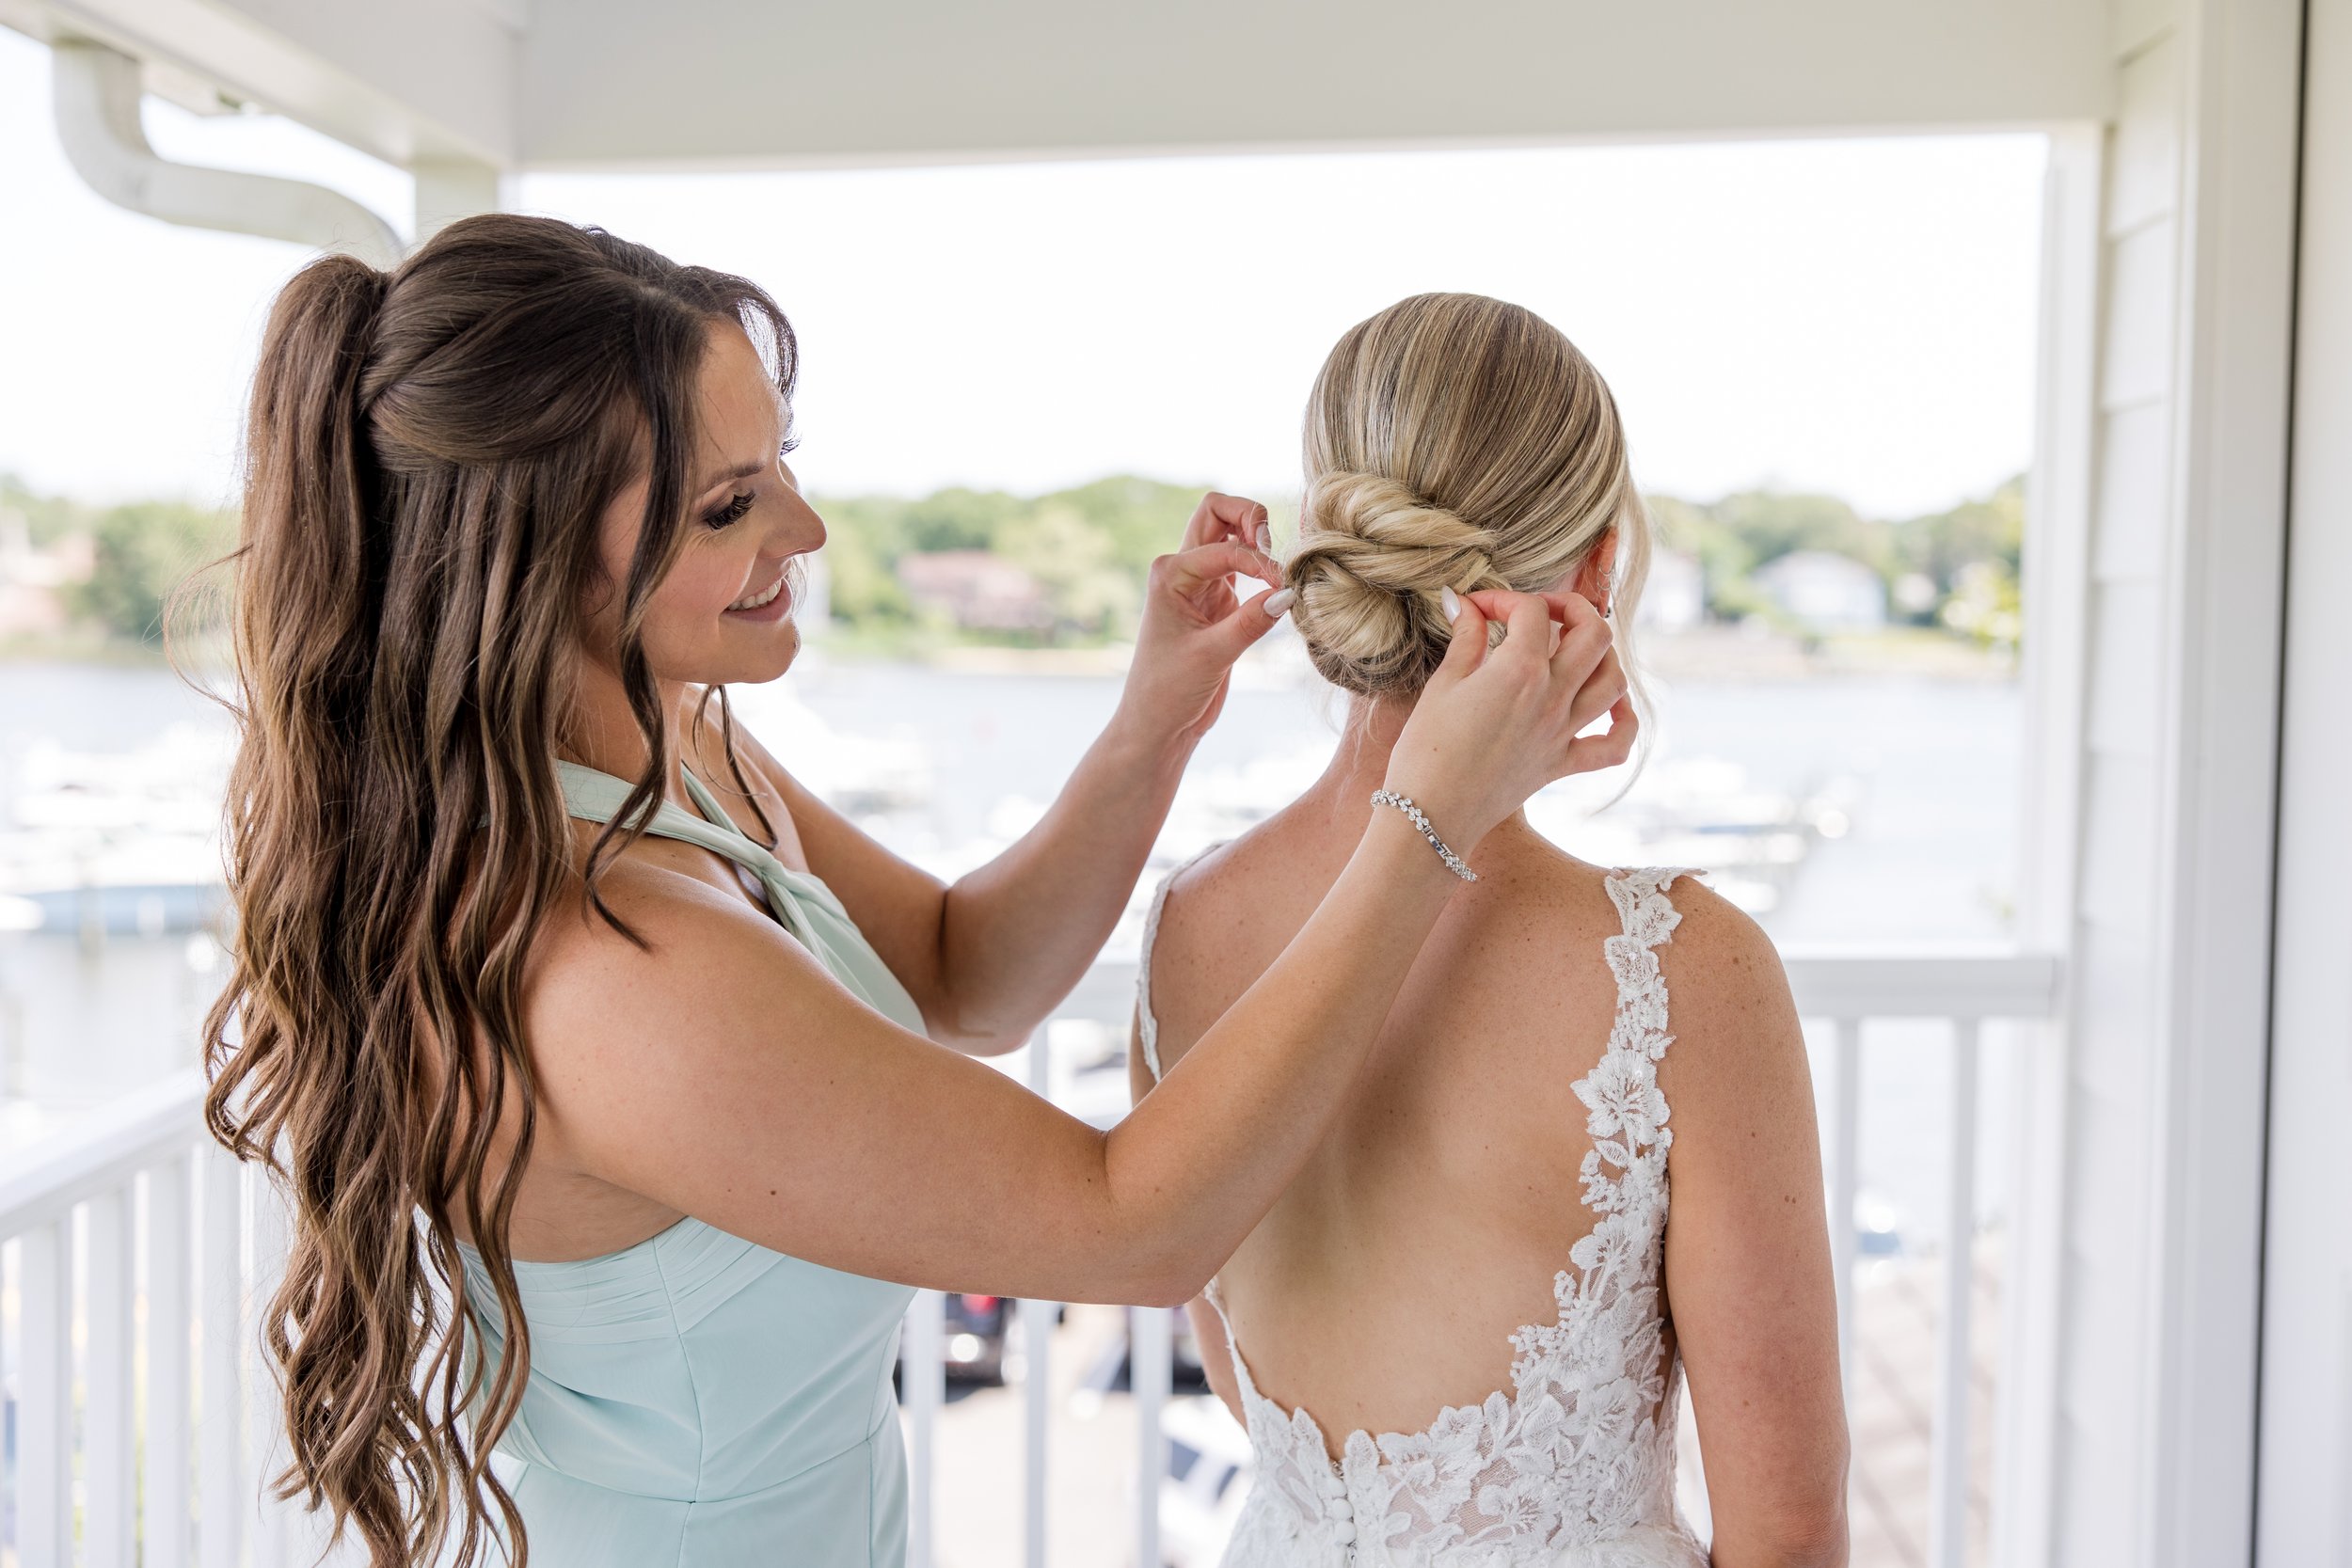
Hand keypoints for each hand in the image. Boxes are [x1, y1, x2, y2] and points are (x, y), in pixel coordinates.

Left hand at [1115, 492, 1288, 747]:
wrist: (1158, 724)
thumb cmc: (1169, 691)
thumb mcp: (1211, 657)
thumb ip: (1250, 622)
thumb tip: (1288, 592)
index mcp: (1170, 574)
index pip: (1223, 545)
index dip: (1257, 559)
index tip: (1281, 586)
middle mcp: (1182, 570)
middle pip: (1217, 513)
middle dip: (1250, 516)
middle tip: (1273, 547)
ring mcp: (1200, 583)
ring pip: (1230, 534)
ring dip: (1256, 537)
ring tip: (1277, 566)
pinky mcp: (1218, 601)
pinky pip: (1242, 566)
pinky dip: (1261, 565)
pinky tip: (1277, 585)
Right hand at [1382, 589, 1635, 850]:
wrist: (1431, 814)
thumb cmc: (1425, 750)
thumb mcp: (1442, 684)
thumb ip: (1464, 638)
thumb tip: (1464, 603)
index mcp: (1519, 671)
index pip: (1530, 611)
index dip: (1501, 599)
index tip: (1475, 608)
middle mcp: (1552, 697)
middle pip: (1593, 632)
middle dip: (1571, 607)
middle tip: (1539, 611)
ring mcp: (1563, 732)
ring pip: (1613, 680)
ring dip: (1601, 654)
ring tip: (1572, 648)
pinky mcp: (1562, 765)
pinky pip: (1614, 745)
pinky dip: (1623, 722)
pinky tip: (1611, 705)